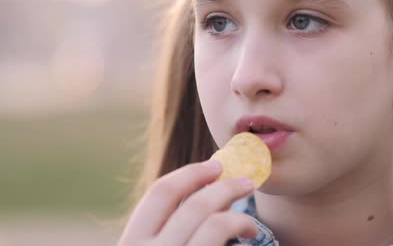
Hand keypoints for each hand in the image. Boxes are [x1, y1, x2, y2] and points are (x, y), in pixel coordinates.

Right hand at [117, 160, 257, 245]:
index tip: (216, 166)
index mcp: (130, 244)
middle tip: (247, 182)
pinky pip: (220, 237)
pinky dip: (239, 227)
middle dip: (224, 187)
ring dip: (239, 214)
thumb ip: (173, 231)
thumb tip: (215, 195)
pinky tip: (248, 234)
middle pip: (193, 204)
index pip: (160, 193)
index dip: (190, 174)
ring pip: (213, 222)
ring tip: (251, 223)